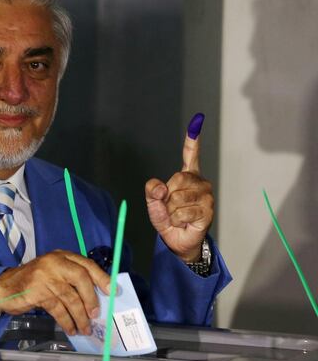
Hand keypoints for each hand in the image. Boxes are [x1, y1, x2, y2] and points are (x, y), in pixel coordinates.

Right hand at [0, 250, 110, 334]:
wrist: (5, 287)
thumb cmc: (33, 281)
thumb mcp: (53, 273)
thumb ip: (71, 279)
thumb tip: (96, 299)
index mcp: (61, 256)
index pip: (86, 264)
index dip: (102, 278)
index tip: (113, 292)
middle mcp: (54, 262)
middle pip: (81, 278)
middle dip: (91, 299)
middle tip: (96, 315)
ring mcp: (45, 276)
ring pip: (70, 297)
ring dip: (80, 316)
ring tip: (85, 328)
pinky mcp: (37, 291)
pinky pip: (58, 308)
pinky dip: (66, 321)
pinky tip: (71, 328)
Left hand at [145, 113, 213, 261]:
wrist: (177, 241)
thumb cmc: (167, 219)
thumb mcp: (153, 204)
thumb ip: (152, 192)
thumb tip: (161, 187)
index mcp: (187, 176)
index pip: (190, 154)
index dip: (192, 139)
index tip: (197, 119)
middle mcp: (200, 183)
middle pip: (176, 179)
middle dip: (166, 197)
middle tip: (170, 207)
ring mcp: (206, 196)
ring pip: (177, 198)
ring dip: (170, 211)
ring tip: (177, 216)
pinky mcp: (208, 211)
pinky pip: (182, 212)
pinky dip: (176, 220)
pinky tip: (183, 222)